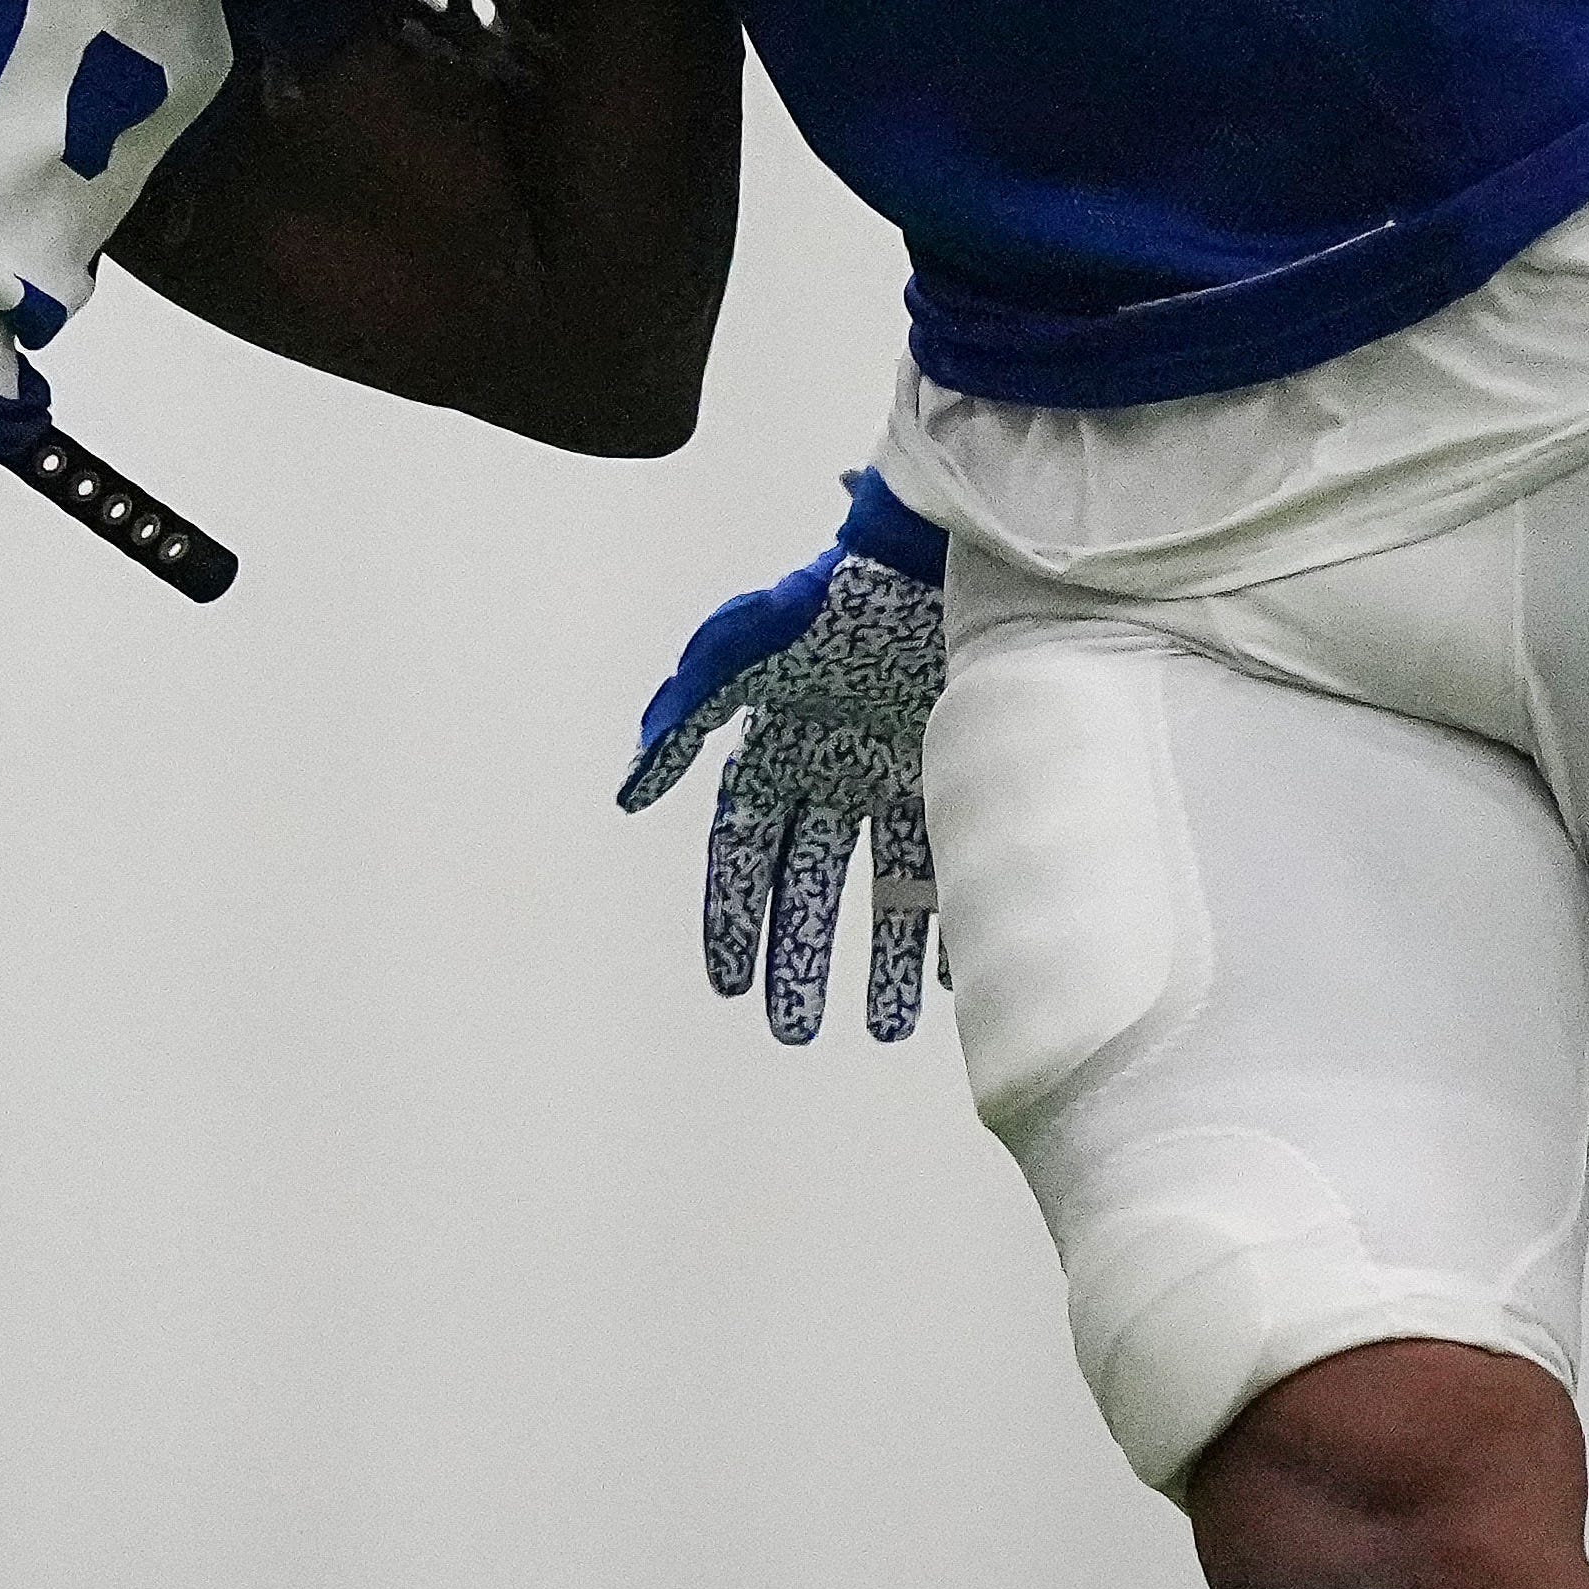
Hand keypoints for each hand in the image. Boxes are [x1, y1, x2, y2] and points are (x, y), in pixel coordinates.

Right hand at [615, 471, 947, 1044]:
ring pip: (884, 890)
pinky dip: (952, 920)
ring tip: (881, 1030)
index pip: (742, 852)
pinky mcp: (961, 774)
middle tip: (795, 1032)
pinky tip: (953, 977)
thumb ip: (685, 713)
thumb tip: (627, 794)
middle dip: (799, 960)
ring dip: (878, 960)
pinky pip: (953, 866)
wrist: (940, 557)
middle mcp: (835, 773)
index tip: (728, 987)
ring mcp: (900, 777)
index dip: (732, 918)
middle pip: (807, 887)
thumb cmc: (837, 594)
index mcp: (776, 746)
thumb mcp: (746, 645)